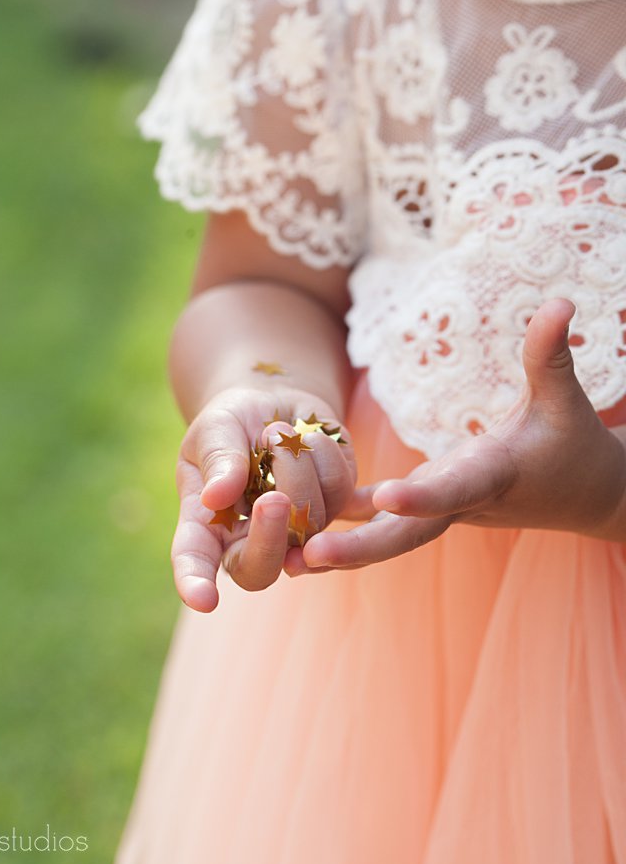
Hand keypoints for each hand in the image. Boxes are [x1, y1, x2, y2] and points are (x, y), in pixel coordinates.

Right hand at [171, 383, 367, 610]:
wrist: (274, 403)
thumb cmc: (231, 421)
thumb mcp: (214, 429)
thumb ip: (216, 459)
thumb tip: (216, 498)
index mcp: (206, 529)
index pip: (194, 563)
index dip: (195, 584)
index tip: (203, 600)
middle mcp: (248, 542)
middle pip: (260, 569)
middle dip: (270, 539)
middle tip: (273, 499)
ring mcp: (295, 532)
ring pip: (308, 521)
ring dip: (294, 464)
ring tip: (274, 432)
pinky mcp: (333, 509)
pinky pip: (339, 491)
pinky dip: (324, 454)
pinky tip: (306, 439)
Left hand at [304, 300, 625, 568]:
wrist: (577, 494)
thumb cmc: (573, 445)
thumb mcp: (563, 400)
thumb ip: (550, 355)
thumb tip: (559, 301)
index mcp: (490, 477)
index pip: (454, 489)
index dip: (422, 496)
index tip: (385, 497)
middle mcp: (458, 503)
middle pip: (405, 533)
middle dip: (359, 547)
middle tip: (311, 556)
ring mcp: (437, 510)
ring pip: (382, 535)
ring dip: (338, 549)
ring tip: (287, 563)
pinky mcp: (424, 504)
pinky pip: (374, 518)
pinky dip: (339, 521)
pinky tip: (292, 528)